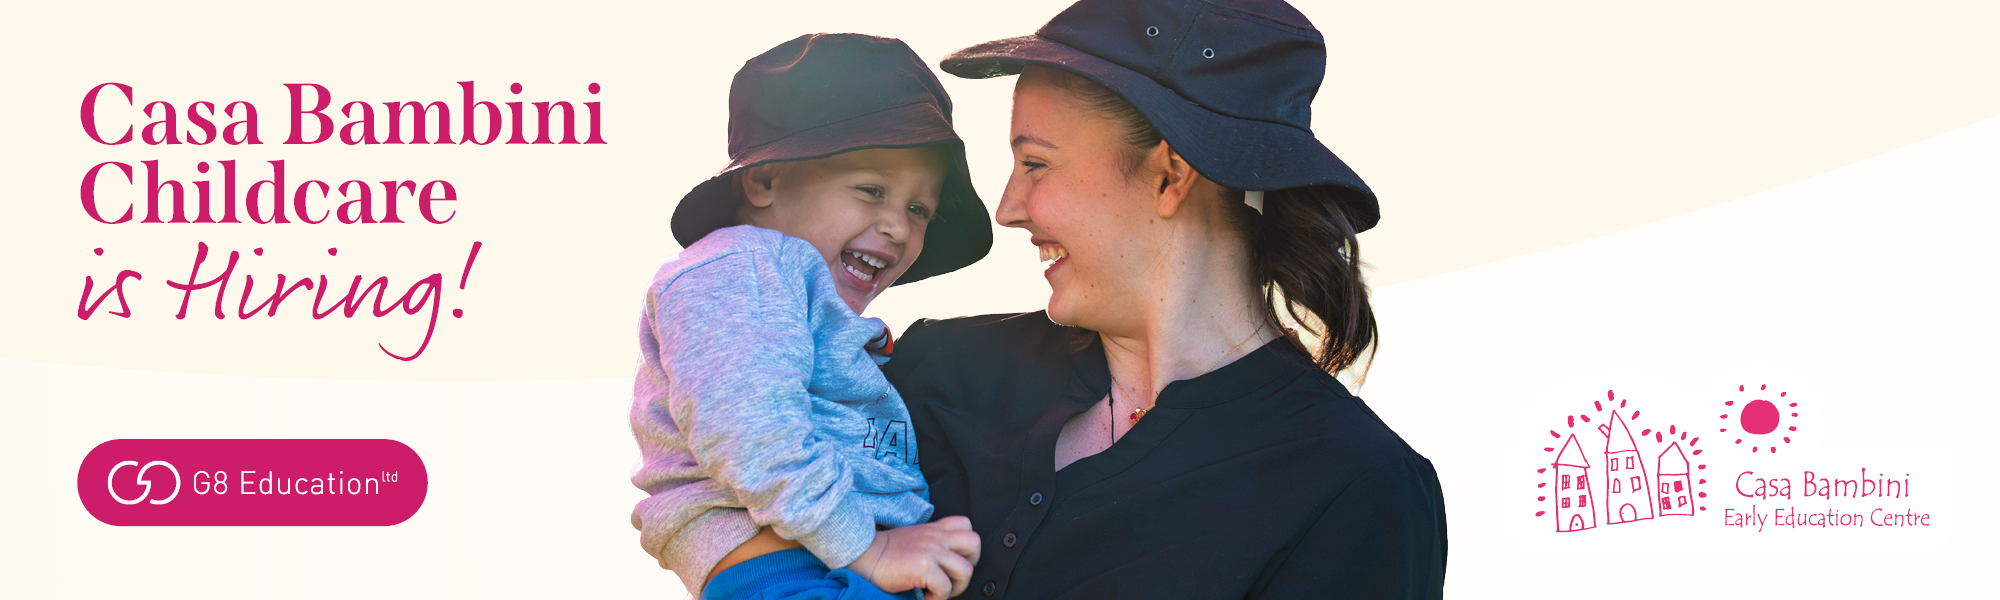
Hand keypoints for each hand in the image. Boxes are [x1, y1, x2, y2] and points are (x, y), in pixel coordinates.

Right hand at [843, 516, 980, 599]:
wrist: (863, 554)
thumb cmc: (884, 551)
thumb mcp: (913, 538)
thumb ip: (931, 542)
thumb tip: (944, 564)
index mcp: (935, 529)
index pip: (966, 526)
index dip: (967, 547)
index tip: (954, 562)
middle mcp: (937, 537)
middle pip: (974, 544)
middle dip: (970, 565)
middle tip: (953, 578)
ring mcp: (932, 551)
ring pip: (966, 570)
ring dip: (956, 587)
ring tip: (939, 591)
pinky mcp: (923, 566)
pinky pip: (945, 588)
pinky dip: (938, 598)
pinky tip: (926, 597)